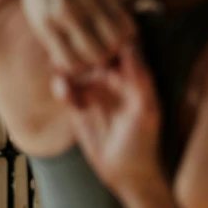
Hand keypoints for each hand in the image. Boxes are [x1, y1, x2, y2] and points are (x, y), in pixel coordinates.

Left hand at [12, 0, 134, 72]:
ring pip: (116, 39)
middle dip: (105, 56)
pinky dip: (127, 26)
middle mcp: (64, 15)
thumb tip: (73, 61)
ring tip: (115, 36)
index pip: (72, 64)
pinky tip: (122, 22)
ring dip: (120, 42)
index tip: (86, 57)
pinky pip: (124, 17)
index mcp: (44, 25)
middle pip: (98, 55)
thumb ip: (53, 36)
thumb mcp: (35, 12)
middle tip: (105, 47)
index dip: (84, 65)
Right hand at [52, 47, 163, 190]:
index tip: (92, 36)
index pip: (116, 48)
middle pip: (93, 57)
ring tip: (62, 70)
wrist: (127, 172)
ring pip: (77, 71)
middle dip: (81, 52)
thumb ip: (140, 78)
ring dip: (68, 69)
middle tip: (70, 51)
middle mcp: (113, 80)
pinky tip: (63, 91)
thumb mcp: (145, 108)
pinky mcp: (80, 109)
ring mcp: (95, 93)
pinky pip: (68, 92)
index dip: (103, 40)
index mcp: (132, 75)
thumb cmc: (144, 139)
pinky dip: (63, 88)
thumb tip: (130, 47)